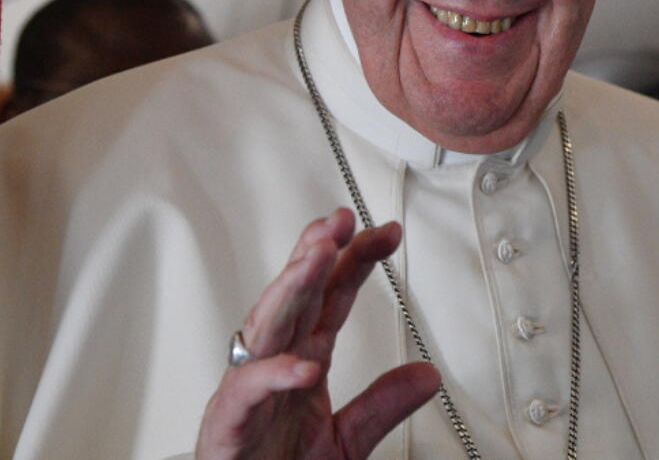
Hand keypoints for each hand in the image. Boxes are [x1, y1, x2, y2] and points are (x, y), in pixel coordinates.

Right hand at [195, 208, 440, 458]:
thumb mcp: (345, 440)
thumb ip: (381, 406)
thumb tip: (428, 375)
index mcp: (302, 358)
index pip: (329, 296)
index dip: (354, 260)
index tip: (385, 233)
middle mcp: (274, 363)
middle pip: (295, 297)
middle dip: (315, 253)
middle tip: (339, 221)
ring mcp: (249, 388)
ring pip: (268, 326)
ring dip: (292, 287)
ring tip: (318, 256)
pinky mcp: (229, 422)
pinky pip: (249, 391)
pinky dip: (274, 375)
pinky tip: (303, 365)